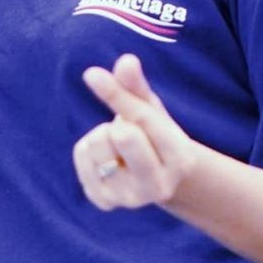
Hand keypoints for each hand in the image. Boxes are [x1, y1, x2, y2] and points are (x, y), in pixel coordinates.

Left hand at [73, 53, 197, 210]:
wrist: (156, 177)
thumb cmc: (155, 135)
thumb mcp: (152, 110)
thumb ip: (138, 87)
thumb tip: (126, 60)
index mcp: (180, 159)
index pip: (142, 120)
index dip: (116, 94)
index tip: (91, 74)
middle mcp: (158, 186)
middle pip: (121, 136)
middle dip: (118, 123)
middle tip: (128, 131)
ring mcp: (130, 199)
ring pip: (97, 145)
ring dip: (102, 135)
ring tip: (118, 146)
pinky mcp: (104, 201)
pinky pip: (81, 156)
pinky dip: (88, 149)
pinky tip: (106, 158)